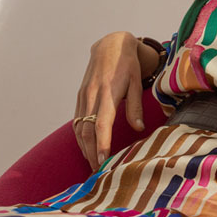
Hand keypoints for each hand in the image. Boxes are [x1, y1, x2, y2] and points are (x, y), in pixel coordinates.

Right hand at [73, 32, 154, 170]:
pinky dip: (80, 136)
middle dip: (91, 152)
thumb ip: (136, 106)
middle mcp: (92, 96)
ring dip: (84, 147)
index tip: (102, 160)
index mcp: (107, 93)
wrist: (110, 45)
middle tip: (97, 171)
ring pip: (79, 127)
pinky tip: (86, 147)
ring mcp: (83, 96)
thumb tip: (138, 128)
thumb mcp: (136, 82)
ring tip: (92, 164)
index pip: (102, 123)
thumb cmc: (127, 64)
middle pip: (87, 130)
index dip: (101, 143)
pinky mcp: (80, 96)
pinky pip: (77, 120)